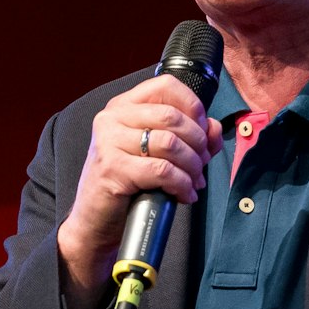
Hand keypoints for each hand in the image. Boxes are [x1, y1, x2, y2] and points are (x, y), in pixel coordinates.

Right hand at [57, 75, 223, 308]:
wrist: (95, 221)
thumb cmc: (127, 185)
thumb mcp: (159, 154)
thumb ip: (189, 137)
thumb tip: (213, 128)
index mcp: (123, 106)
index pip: (166, 86)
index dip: (193, 106)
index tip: (203, 130)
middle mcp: (112, 118)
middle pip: (172, 116)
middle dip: (197, 143)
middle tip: (201, 164)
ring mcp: (109, 142)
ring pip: (170, 144)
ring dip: (192, 166)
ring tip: (194, 181)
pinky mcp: (112, 169)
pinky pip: (162, 171)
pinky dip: (181, 184)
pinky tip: (184, 194)